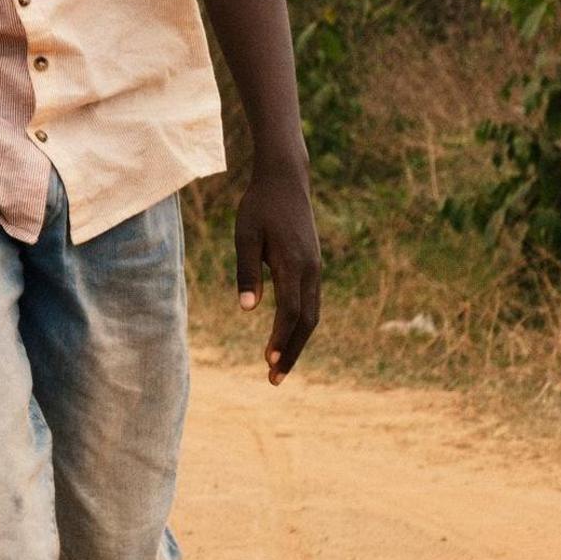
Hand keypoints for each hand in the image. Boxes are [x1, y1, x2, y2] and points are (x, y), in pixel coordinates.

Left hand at [233, 162, 323, 382]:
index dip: (280, 338)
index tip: (268, 362)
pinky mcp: (312, 266)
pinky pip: (310, 302)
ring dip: (296, 342)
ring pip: (312, 314)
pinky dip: (300, 325)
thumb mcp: (245, 235)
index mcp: (292, 263)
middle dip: (291, 351)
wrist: (285, 180)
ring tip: (277, 366)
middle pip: (306, 321)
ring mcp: (314, 268)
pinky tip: (285, 337)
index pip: (290, 311)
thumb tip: (248, 309)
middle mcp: (310, 270)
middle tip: (274, 378)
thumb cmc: (258, 206)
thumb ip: (247, 271)